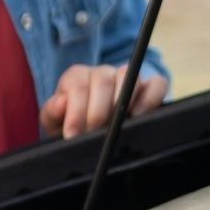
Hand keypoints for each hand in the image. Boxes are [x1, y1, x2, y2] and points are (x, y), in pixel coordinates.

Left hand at [39, 64, 167, 138]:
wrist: (90, 136)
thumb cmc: (71, 128)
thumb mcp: (54, 123)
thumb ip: (52, 112)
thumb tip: (62, 102)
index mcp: (76, 77)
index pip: (77, 83)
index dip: (75, 110)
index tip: (73, 134)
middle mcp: (102, 73)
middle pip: (102, 79)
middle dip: (97, 112)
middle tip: (93, 134)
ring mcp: (127, 78)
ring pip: (128, 76)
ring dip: (121, 102)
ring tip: (114, 126)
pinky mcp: (150, 88)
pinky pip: (157, 84)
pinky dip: (150, 98)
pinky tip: (138, 116)